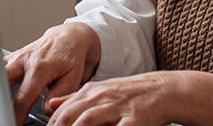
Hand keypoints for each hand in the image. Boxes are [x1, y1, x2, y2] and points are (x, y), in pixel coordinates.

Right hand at [4, 22, 100, 124]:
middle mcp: (24, 60)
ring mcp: (15, 57)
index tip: (14, 124)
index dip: (17, 115)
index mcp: (40, 68)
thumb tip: (46, 108)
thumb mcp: (73, 78)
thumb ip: (59, 95)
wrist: (68, 38)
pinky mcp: (10, 58)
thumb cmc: (71, 58)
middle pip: (1, 81)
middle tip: (0, 113)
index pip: (23, 97)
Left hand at [46, 72, 178, 125]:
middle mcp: (101, 98)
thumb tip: (50, 105)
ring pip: (86, 122)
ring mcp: (116, 108)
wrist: (162, 91)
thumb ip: (74, 98)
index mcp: (90, 92)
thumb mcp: (100, 91)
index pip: (61, 111)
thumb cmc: (130, 95)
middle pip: (70, 117)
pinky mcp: (132, 120)